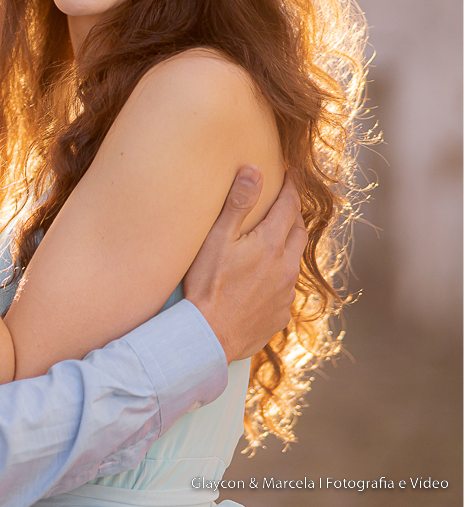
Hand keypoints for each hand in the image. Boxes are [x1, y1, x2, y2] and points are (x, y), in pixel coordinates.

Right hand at [183, 165, 306, 362]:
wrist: (209, 336)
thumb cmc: (207, 285)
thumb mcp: (217, 239)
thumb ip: (237, 204)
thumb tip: (254, 170)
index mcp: (271, 244)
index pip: (289, 206)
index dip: (290, 187)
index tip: (290, 174)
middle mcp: (286, 268)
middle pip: (298, 233)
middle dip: (292, 216)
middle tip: (282, 206)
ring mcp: (286, 294)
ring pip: (294, 263)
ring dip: (286, 249)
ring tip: (271, 244)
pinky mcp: (280, 314)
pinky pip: (285, 290)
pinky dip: (278, 278)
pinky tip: (261, 281)